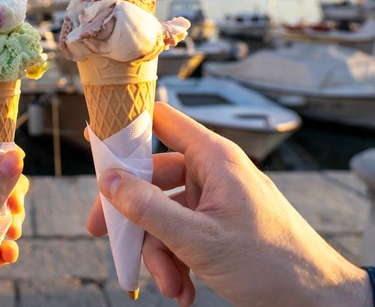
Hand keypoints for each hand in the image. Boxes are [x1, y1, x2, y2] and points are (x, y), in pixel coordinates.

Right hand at [88, 102, 371, 306]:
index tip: (94, 136)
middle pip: (151, 177)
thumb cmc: (272, 263)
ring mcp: (213, 200)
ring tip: (170, 283)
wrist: (315, 301)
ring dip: (158, 252)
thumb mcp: (198, 238)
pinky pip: (179, 233)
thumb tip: (108, 181)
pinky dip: (175, 261)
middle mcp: (211, 173)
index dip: (125, 124)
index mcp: (213, 158)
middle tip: (103, 232)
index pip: (161, 120)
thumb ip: (148, 208)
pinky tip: (182, 289)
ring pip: (163, 213)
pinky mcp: (215, 225)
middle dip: (132, 215)